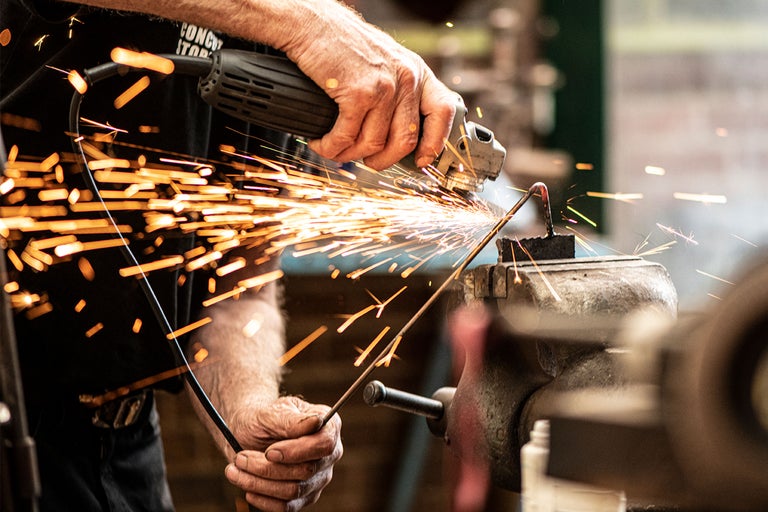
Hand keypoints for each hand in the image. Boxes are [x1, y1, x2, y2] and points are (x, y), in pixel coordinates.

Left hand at [224, 396, 342, 511]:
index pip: (324, 444)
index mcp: (328, 427)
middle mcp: (328, 454)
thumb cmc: (261, 419)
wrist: (248, 433)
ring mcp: (318, 478)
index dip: (298, 451)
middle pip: (306, 470)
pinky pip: (286, 507)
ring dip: (259, 483)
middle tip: (240, 458)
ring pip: (293, 490)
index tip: (269, 453)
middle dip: (268, 467)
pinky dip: (263, 500)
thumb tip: (317, 422)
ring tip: (235, 470)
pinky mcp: (304, 496)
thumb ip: (292, 420)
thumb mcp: (271, 413)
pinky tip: (248, 489)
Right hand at [283, 0, 458, 170]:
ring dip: (350, 154)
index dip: (435, 142)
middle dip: (383, 160)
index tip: (422, 161)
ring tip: (335, 149)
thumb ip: (396, 91)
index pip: (443, 111)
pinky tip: (322, 142)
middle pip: (406, 141)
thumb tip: (394, 135)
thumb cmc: (341, 44)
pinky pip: (347, 137)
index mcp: (416, 71)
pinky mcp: (358, 93)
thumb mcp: (383, 62)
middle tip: (366, 162)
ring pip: (374, 144)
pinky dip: (331, 147)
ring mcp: (384, 87)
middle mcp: (406, 78)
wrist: (311, 23)